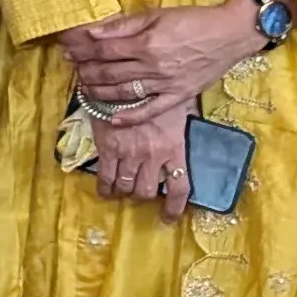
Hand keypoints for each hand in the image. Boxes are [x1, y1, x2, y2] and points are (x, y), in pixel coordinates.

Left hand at [62, 1, 266, 111]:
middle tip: (75, 71)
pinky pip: (151, 110)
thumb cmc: (193, 20)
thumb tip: (93, 32)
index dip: (83, 51)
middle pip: (110, 73)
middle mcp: (153, 66)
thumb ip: (124, 25)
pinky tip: (112, 118)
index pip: (105, 50)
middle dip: (87, 72)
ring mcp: (166, 84)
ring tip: (86, 89)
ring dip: (100, 93)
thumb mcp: (157, 14)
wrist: (231, 34)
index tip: (69, 52)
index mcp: (147, 43)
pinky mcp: (178, 96)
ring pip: (124, 92)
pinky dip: (130, 117)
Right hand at [87, 97, 194, 219]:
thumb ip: (184, 121)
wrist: (123, 79)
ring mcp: (128, 154)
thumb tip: (191, 124)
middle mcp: (152, 156)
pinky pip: (105, 178)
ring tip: (121, 191)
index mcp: (174, 147)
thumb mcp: (179, 104)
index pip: (178, 187)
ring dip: (124, 192)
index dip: (174, 207)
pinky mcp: (107, 149)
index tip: (168, 218)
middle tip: (140, 192)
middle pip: (146, 192)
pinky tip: (106, 191)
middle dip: (143, 196)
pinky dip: (105, 188)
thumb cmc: (155, 89)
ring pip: (125, 187)